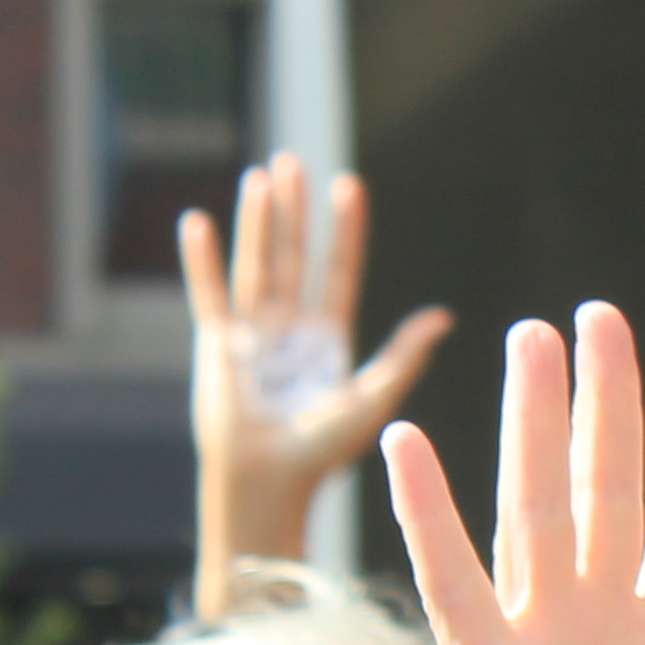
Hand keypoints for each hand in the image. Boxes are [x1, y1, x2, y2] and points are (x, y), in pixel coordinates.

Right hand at [186, 155, 455, 605]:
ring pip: (254, 265)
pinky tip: (200, 223)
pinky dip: (203, 260)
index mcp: (327, 340)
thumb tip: (445, 316)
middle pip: (292, 257)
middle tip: (294, 162)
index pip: (337, 271)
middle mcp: (288, 331)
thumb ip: (404, 356)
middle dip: (294, 211)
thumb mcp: (371, 398)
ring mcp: (250, 336)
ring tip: (261, 178)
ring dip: (256, 222)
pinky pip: (208, 294)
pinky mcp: (216, 346)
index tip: (348, 186)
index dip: (343, 230)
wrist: (268, 483)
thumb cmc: (321, 452)